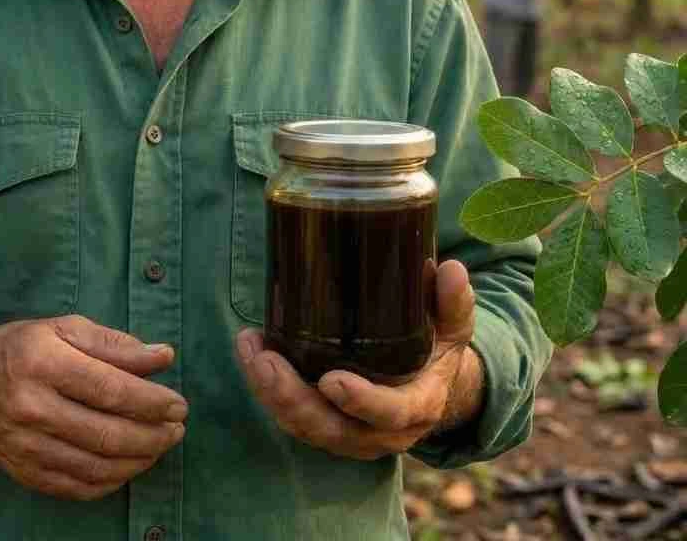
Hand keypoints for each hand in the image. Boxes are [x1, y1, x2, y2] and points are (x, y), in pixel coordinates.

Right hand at [0, 315, 186, 500]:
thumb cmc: (23, 347)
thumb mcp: (65, 328)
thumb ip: (116, 344)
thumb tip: (164, 357)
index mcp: (42, 362)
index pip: (109, 389)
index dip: (151, 401)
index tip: (179, 404)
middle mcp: (30, 408)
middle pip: (106, 433)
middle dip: (153, 435)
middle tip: (178, 428)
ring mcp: (25, 446)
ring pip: (96, 466)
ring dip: (140, 460)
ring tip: (162, 444)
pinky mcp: (25, 472)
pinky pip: (79, 487)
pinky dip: (113, 480)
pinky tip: (131, 464)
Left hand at [236, 260, 480, 460]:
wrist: (430, 386)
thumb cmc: (437, 350)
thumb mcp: (453, 328)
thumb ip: (453, 303)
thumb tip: (453, 269)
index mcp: (418, 406)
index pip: (391, 414)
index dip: (362, 402)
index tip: (332, 381)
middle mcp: (381, 432)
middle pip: (333, 429)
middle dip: (294, 400)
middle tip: (266, 361)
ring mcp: (351, 434)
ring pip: (305, 426)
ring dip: (270, 392)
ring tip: (249, 347)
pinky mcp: (326, 425)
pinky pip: (292, 417)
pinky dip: (267, 390)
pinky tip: (250, 351)